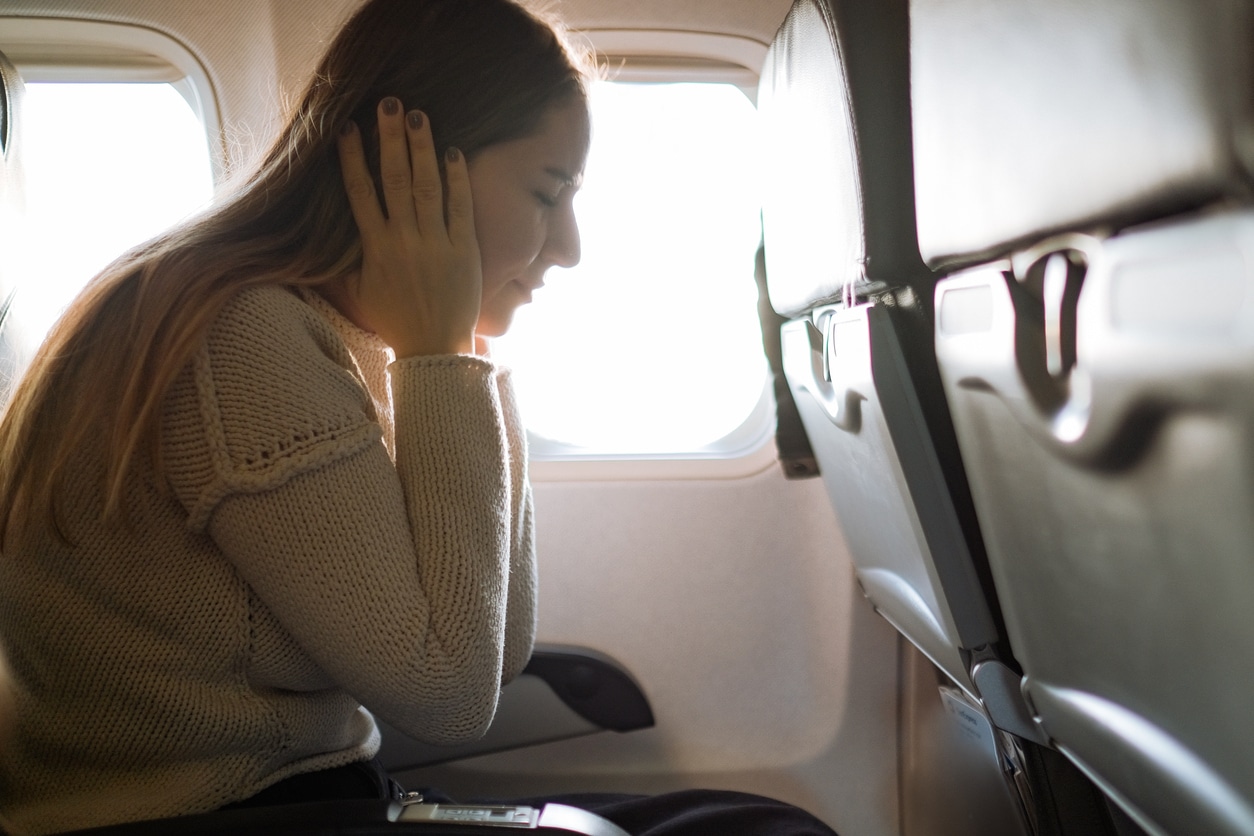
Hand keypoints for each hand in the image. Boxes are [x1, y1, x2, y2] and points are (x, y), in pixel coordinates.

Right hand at [337, 98, 481, 356]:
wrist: (433, 350)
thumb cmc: (395, 321)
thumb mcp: (360, 291)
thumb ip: (346, 259)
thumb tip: (322, 239)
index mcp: (375, 248)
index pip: (359, 194)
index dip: (353, 158)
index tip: (347, 127)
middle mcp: (404, 241)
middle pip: (395, 180)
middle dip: (390, 139)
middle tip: (389, 103)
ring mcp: (435, 244)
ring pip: (427, 187)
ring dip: (422, 149)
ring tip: (419, 116)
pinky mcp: (464, 251)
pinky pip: (460, 209)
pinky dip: (458, 180)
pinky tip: (455, 152)